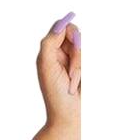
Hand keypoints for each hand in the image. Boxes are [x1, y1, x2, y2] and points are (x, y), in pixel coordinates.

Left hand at [37, 10, 80, 131]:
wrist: (71, 116)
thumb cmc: (55, 94)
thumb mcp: (46, 66)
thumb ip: (49, 43)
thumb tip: (62, 23)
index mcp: (50, 52)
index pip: (63, 28)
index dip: (70, 35)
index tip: (71, 45)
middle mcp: (63, 54)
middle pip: (77, 36)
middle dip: (77, 54)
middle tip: (70, 74)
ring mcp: (77, 62)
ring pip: (86, 48)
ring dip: (82, 64)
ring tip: (75, 81)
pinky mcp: (89, 69)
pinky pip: (94, 58)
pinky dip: (89, 69)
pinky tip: (83, 83)